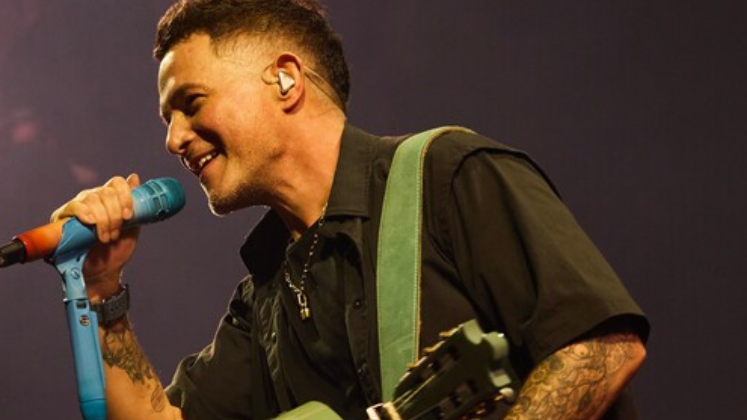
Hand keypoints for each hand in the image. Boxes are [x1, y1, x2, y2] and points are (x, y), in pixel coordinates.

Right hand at [50, 174, 141, 299]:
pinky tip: (91, 221)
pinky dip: (84, 212)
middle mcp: (94, 197)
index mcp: (110, 198)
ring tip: (105, 238)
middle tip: (115, 234)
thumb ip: (136, 205)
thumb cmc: (117, 249)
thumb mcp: (132, 226)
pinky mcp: (63, 217)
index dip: (125, 196)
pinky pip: (73, 206)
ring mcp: (79, 205)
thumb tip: (135, 177)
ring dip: (102, 220)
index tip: (129, 216)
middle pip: (106, 193)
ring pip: (92, 199)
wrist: (103, 271)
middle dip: (114, 215)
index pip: (116, 183)